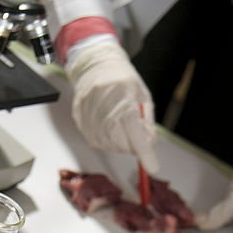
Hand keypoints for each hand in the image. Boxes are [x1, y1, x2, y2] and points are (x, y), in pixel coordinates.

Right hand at [66, 37, 157, 171]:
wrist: (95, 66)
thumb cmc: (123, 79)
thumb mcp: (143, 97)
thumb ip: (147, 123)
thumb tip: (149, 148)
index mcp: (123, 96)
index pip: (134, 131)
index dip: (144, 152)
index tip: (152, 167)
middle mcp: (103, 106)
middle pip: (123, 142)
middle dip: (134, 144)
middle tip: (135, 130)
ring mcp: (89, 115)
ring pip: (110, 145)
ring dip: (120, 142)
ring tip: (120, 123)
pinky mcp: (80, 121)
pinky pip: (98, 142)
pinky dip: (108, 140)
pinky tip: (109, 125)